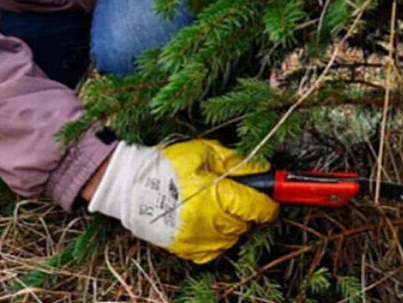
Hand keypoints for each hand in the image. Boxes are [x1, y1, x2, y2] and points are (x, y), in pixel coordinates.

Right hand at [86, 140, 277, 262]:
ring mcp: (199, 240)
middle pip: (246, 223)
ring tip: (214, 206)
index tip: (271, 199)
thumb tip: (262, 170)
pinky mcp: (188, 250)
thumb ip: (236, 161)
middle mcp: (211, 223)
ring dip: (231, 224)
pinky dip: (216, 237)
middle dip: (245, 210)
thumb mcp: (204, 152)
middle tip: (232, 195)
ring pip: (232, 237)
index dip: (270, 203)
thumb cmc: (168, 165)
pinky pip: (215, 249)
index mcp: (218, 196)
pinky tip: (206, 221)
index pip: (259, 207)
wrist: (131, 186)